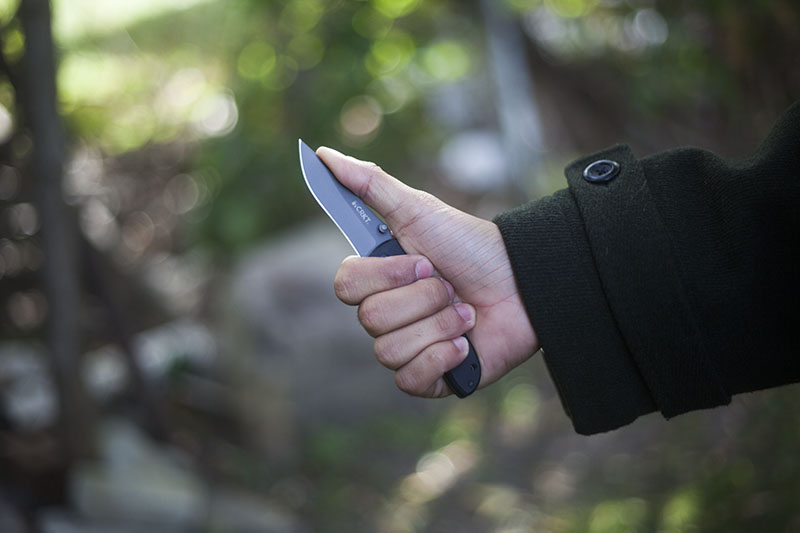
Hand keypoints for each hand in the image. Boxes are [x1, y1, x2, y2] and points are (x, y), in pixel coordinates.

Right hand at [318, 147, 538, 397]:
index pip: (346, 286)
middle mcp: (388, 316)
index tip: (424, 261)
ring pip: (390, 351)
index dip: (386, 276)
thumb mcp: (418, 210)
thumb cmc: (471, 245)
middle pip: (371, 320)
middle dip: (423, 298)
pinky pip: (410, 380)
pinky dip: (443, 359)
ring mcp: (409, 348)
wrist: (525, 281)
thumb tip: (321, 154)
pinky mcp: (432, 379)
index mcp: (379, 280)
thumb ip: (369, 184)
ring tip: (467, 314)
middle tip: (452, 286)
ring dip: (439, 325)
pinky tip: (466, 344)